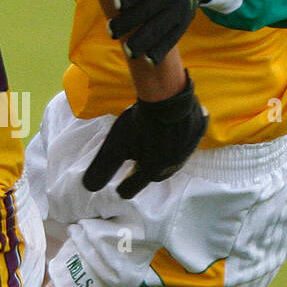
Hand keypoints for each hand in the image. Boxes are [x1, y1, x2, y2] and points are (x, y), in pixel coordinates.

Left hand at [82, 75, 208, 198]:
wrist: (169, 97)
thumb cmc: (141, 123)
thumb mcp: (116, 146)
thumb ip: (103, 168)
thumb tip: (89, 187)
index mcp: (153, 170)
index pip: (135, 186)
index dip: (125, 188)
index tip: (120, 190)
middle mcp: (173, 164)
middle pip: (157, 175)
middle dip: (146, 175)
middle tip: (137, 170)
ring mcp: (188, 148)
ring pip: (174, 159)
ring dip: (164, 159)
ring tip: (156, 153)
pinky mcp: (198, 131)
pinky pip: (188, 140)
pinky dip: (179, 141)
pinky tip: (176, 134)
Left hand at [109, 0, 217, 64]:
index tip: (116, 5)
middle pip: (148, 10)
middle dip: (128, 23)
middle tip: (111, 31)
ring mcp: (182, 8)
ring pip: (159, 28)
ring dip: (142, 41)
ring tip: (127, 50)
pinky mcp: (185, 21)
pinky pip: (172, 38)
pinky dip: (160, 50)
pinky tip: (148, 60)